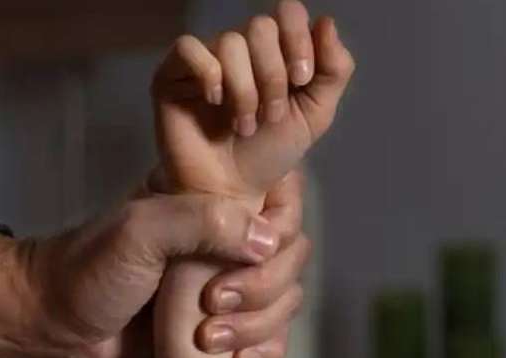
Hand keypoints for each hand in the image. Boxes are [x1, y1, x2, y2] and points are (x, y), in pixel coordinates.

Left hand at [0, 190, 298, 357]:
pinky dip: (266, 351)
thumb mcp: (140, 231)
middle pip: (291, 253)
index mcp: (210, 198)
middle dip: (264, 286)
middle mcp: (225, 237)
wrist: (54, 326)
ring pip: (285, 299)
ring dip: (260, 324)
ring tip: (209, 339)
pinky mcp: (222, 327)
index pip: (280, 195)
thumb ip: (202, 222)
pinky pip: (271, 337)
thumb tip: (267, 241)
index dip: (280, 224)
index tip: (250, 251)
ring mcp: (226, 283)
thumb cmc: (88, 269)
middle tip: (214, 302)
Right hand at [150, 1, 354, 198]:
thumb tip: (326, 21)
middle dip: (273, 75)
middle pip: (260, 26)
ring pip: (230, 42)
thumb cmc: (268, 155)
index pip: (288, 13)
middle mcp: (240, 49)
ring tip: (243, 125)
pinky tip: (214, 102)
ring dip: (245, 89)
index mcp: (274, 51)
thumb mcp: (315, 114)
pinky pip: (188, 48)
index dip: (299, 40)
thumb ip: (334, 70)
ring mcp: (205, 59)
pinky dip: (208, 74)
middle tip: (270, 116)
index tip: (301, 80)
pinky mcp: (172, 75)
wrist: (231, 192)